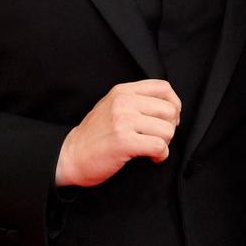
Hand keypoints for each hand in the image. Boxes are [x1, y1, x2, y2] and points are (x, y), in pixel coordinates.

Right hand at [55, 79, 180, 186]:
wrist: (71, 155)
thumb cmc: (95, 134)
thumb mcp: (113, 106)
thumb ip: (136, 101)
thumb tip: (169, 106)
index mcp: (123, 91)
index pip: (163, 88)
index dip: (174, 104)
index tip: (169, 119)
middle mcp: (124, 102)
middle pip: (169, 110)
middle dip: (170, 127)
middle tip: (159, 137)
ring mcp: (123, 121)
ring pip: (167, 129)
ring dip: (165, 143)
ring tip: (153, 148)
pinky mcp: (124, 141)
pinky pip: (159, 146)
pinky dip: (160, 155)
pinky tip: (152, 157)